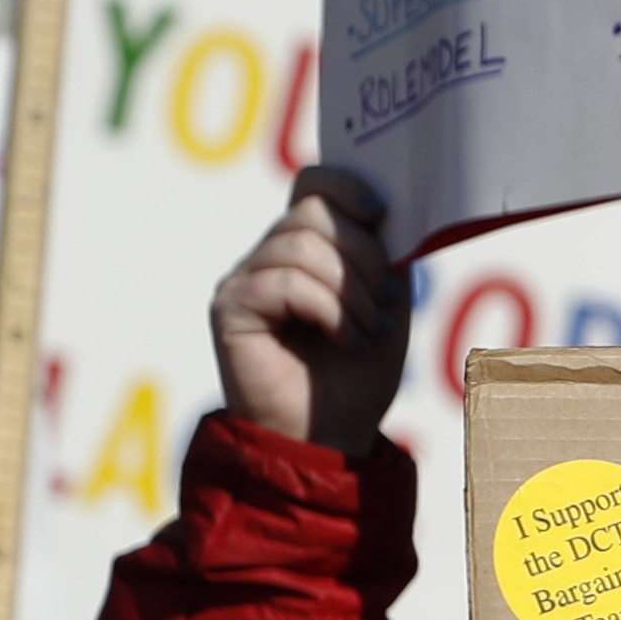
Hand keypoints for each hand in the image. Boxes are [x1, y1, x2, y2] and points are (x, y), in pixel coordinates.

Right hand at [208, 169, 408, 449]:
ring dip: (351, 291)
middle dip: (363, 254)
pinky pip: (285, 282)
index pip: (312, 183)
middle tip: (382, 303)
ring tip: (367, 331)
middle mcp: (267, 256)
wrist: (333, 435)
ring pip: (301, 246)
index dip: (346, 185)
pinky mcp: (230, 308)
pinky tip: (347, 340)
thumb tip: (390, 214)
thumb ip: (383, 257)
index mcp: (304, 248)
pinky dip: (329, 310)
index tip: (382, 213)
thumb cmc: (358, 375)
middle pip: (312, 211)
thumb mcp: (384, 306)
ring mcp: (244, 280)